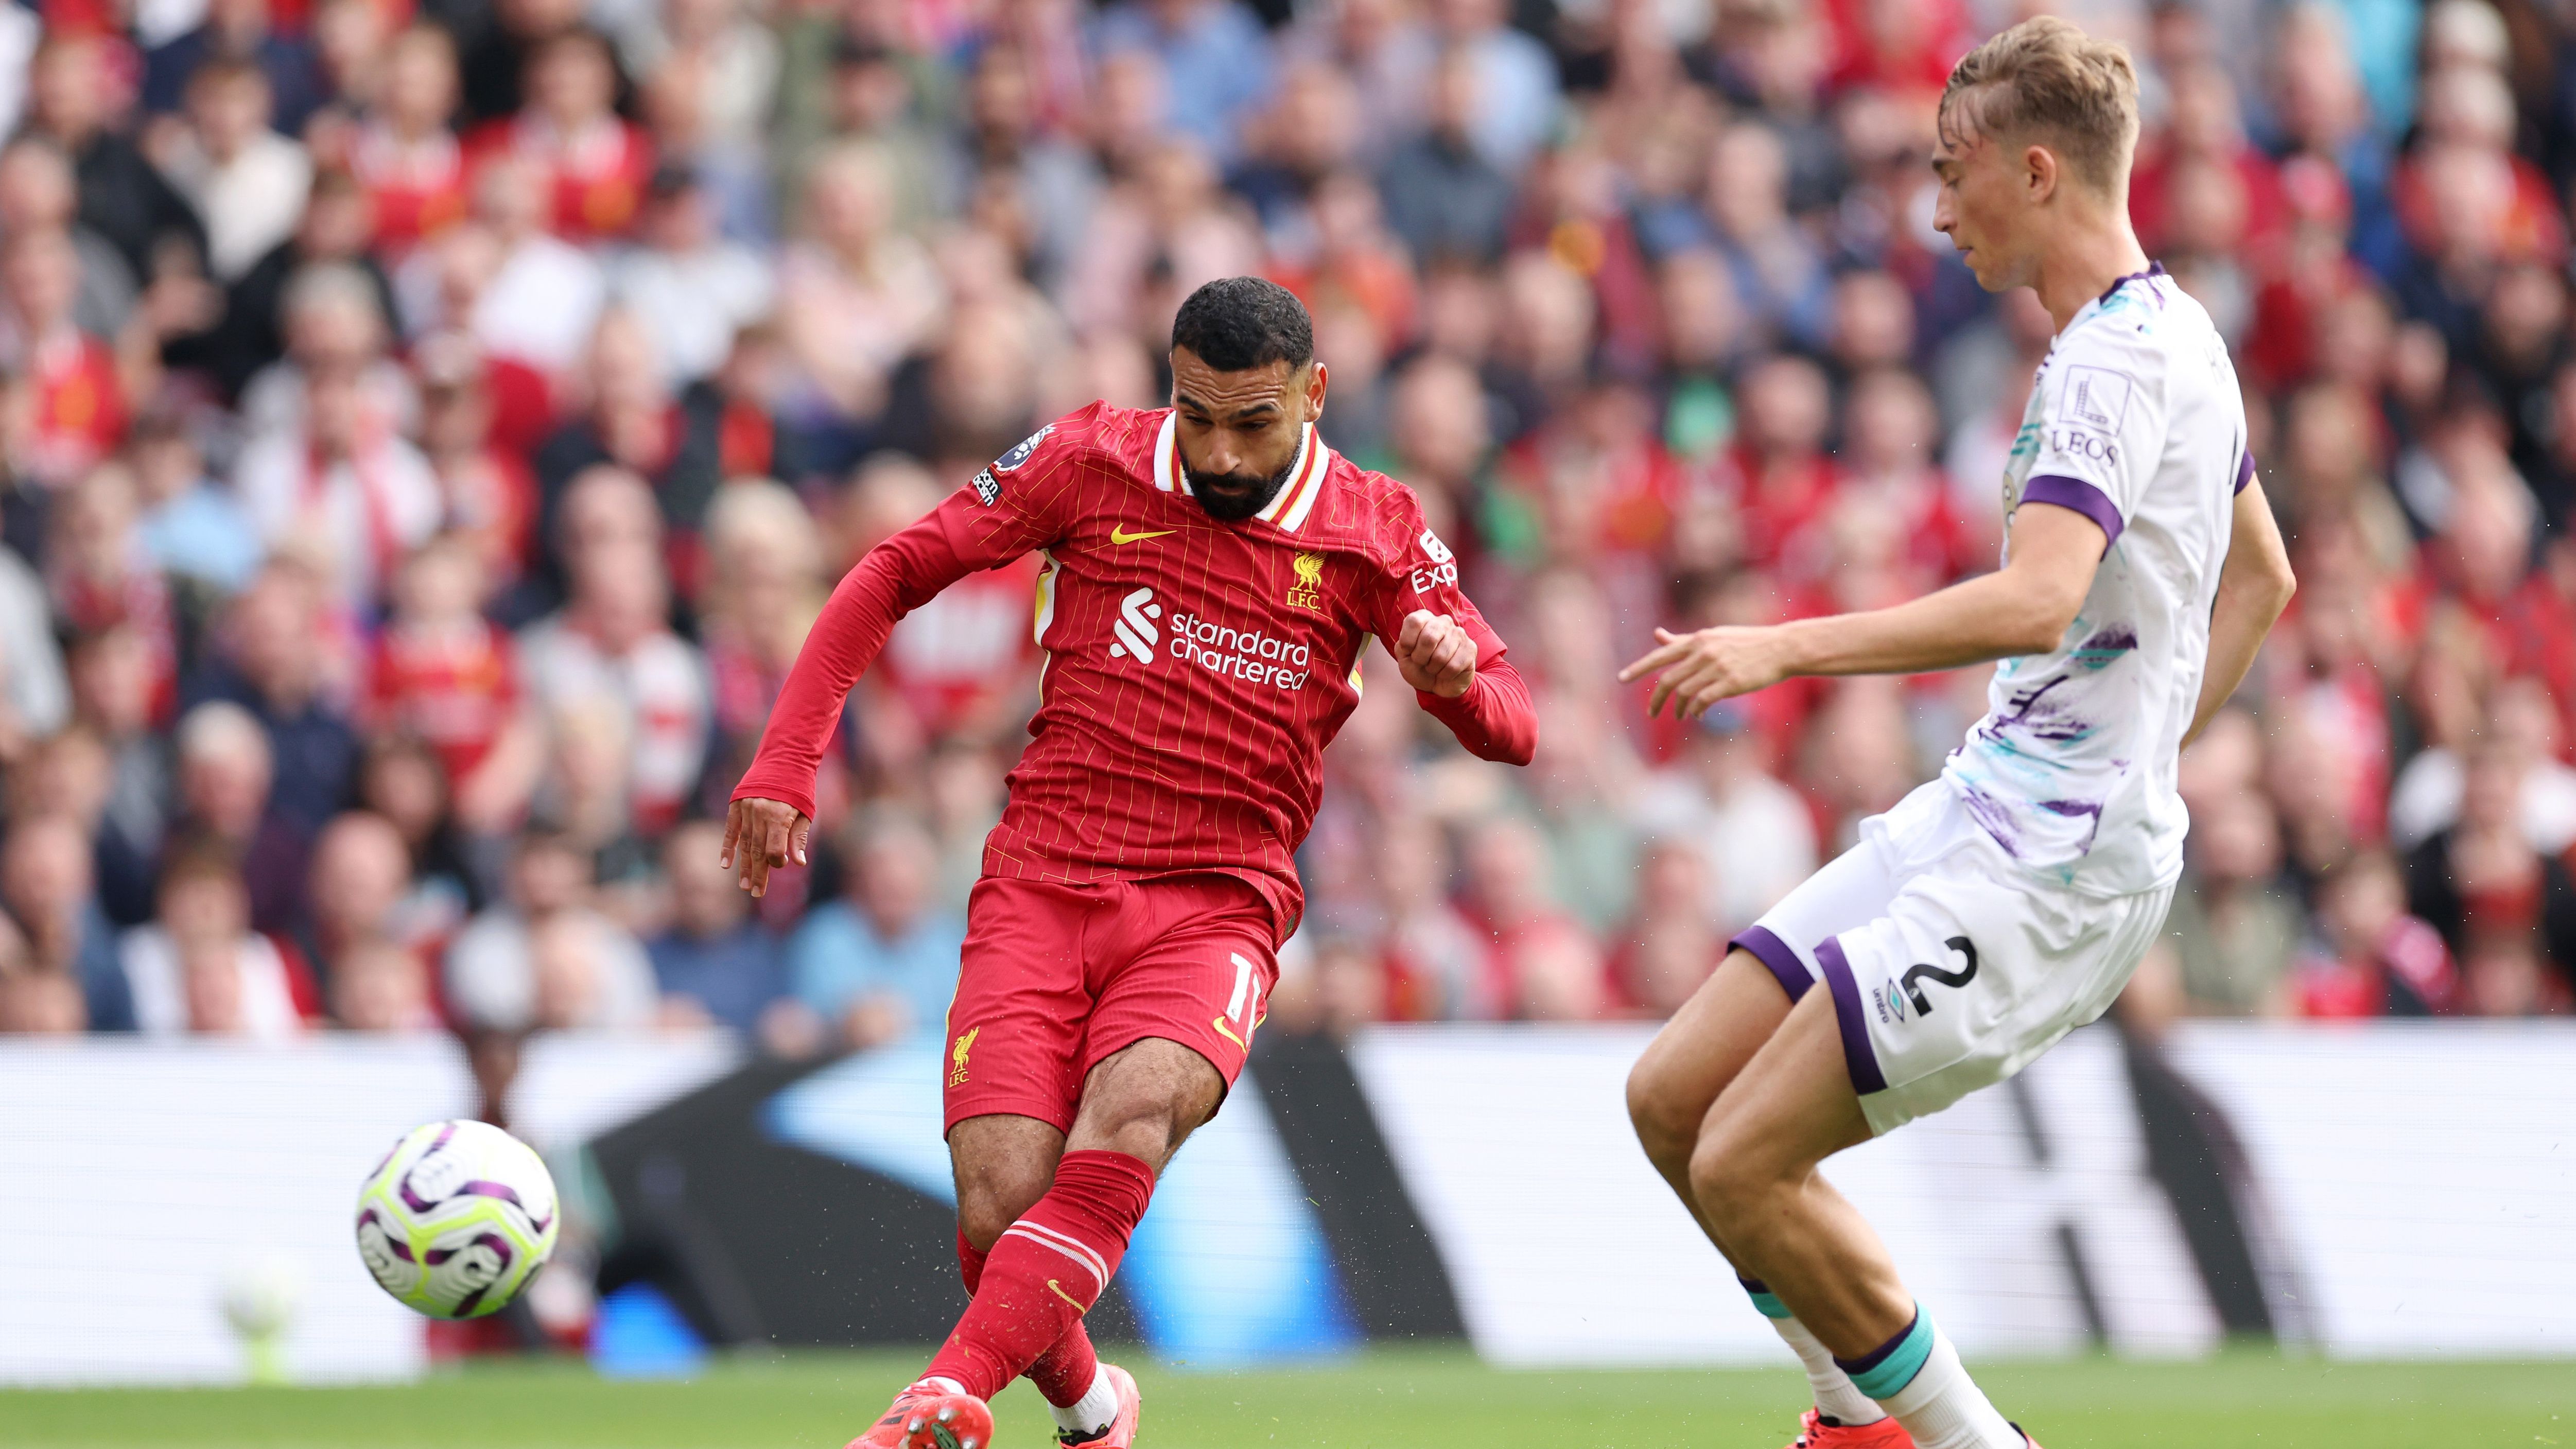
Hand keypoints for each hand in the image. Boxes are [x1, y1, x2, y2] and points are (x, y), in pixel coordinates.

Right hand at [721, 796, 811, 898]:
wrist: (784, 758)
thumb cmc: (800, 787)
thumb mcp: (805, 811)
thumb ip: (798, 837)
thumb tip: (798, 863)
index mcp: (778, 816)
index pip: (773, 849)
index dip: (776, 861)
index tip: (780, 865)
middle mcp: (759, 813)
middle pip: (757, 850)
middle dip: (757, 873)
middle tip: (755, 892)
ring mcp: (745, 809)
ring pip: (744, 843)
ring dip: (743, 865)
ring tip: (744, 885)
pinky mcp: (736, 805)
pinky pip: (730, 830)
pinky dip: (727, 847)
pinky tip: (725, 864)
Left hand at [1396, 610, 1477, 696]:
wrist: (1438, 684)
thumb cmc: (1420, 667)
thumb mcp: (1403, 657)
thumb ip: (1402, 645)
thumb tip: (1410, 642)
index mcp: (1425, 618)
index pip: (1414, 622)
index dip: (1407, 642)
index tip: (1409, 651)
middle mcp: (1443, 622)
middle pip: (1428, 638)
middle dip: (1420, 658)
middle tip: (1422, 662)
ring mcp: (1459, 634)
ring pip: (1441, 656)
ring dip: (1433, 668)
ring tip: (1434, 667)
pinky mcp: (1471, 648)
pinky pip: (1453, 666)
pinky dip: (1445, 675)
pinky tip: (1445, 672)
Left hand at [1619, 625, 1792, 718]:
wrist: (1781, 648)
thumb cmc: (1746, 643)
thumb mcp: (1712, 636)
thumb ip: (1682, 641)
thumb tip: (1656, 634)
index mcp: (1698, 639)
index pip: (1660, 655)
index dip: (1638, 668)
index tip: (1621, 679)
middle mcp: (1704, 652)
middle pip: (1668, 680)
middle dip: (1656, 700)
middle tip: (1651, 713)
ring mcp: (1718, 668)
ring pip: (1684, 693)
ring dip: (1678, 708)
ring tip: (1679, 715)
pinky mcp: (1731, 684)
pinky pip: (1703, 701)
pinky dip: (1695, 710)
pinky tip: (1697, 714)